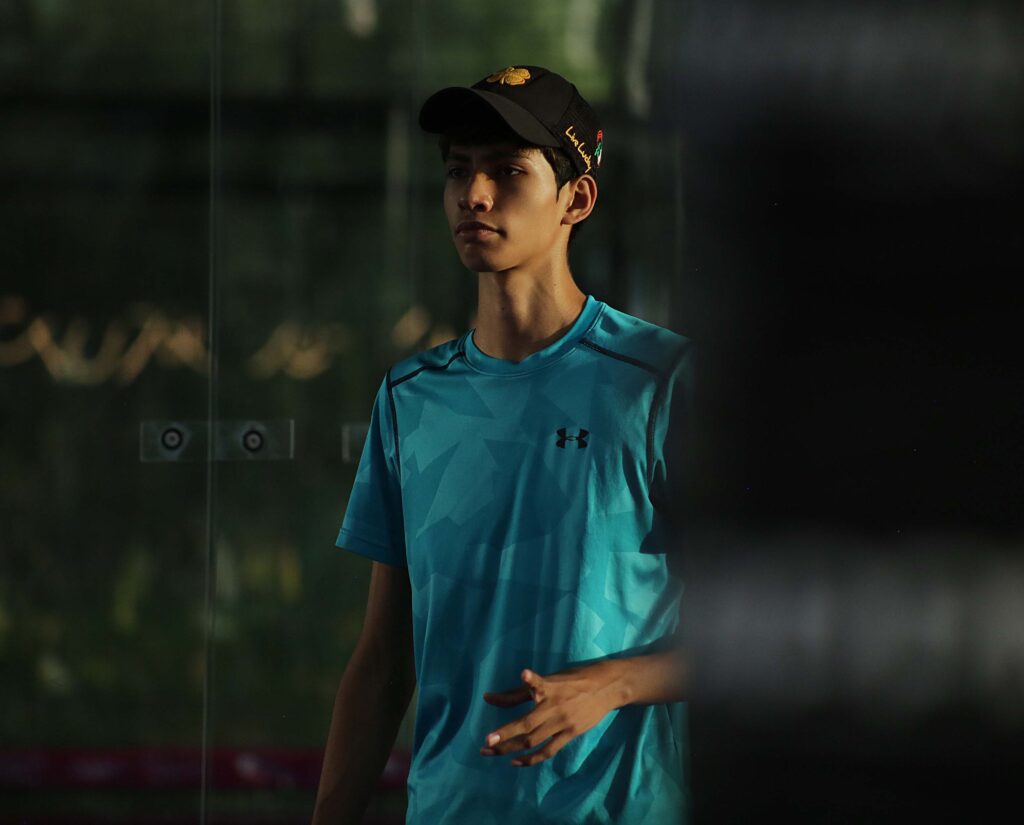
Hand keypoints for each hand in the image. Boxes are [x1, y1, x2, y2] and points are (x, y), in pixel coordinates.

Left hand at [479, 661, 623, 766]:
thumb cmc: (572, 681)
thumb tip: (487, 698)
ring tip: (491, 752)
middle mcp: (555, 706)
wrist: (607, 687)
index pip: (528, 689)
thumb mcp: (547, 681)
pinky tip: (516, 761)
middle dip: (504, 737)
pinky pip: (549, 750)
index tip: (489, 699)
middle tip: (485, 744)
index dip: (509, 696)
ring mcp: (564, 722)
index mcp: (548, 688)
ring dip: (511, 749)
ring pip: (535, 740)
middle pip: (527, 726)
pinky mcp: (571, 733)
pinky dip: (532, 758)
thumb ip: (517, 693)